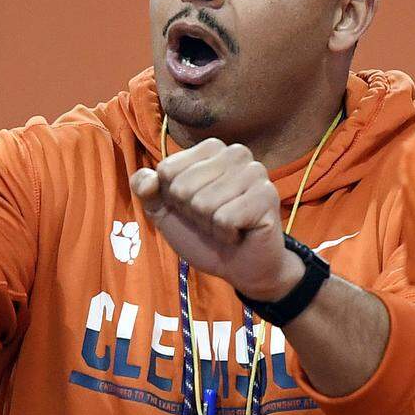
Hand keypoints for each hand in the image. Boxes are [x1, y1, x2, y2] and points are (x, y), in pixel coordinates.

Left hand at [131, 138, 304, 300]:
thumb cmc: (203, 233)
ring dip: (209, 225)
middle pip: (183, 187)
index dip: (173, 198)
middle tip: (212, 219)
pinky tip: (239, 233)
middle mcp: (235, 153)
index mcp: (210, 149)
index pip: (167, 170)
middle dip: (192, 213)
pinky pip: (225, 218)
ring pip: (204, 203)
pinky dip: (226, 234)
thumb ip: (147, 190)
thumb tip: (147, 181)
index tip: (193, 207)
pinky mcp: (267, 195)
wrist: (238, 266)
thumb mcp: (165, 211)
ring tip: (226, 226)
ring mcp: (255, 172)